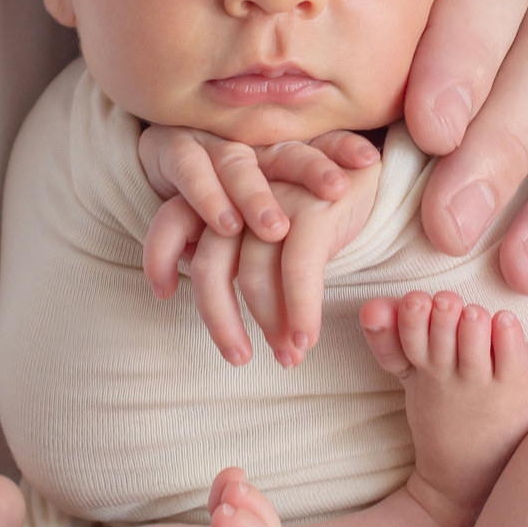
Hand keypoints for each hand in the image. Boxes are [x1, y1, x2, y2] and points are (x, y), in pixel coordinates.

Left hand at [139, 127, 383, 366]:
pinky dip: (300, 311)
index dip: (158, 257)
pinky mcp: (312, 211)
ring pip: (253, 277)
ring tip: (288, 355)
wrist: (369, 169)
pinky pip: (297, 272)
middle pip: (209, 265)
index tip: (162, 295)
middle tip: (239, 357)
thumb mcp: (267, 224)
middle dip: (220, 319)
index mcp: (221, 194)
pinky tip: (305, 338)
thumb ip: (238, 252)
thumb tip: (220, 306)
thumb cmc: (312, 207)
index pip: (171, 220)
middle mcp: (241, 196)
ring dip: (270, 325)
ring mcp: (276, 203)